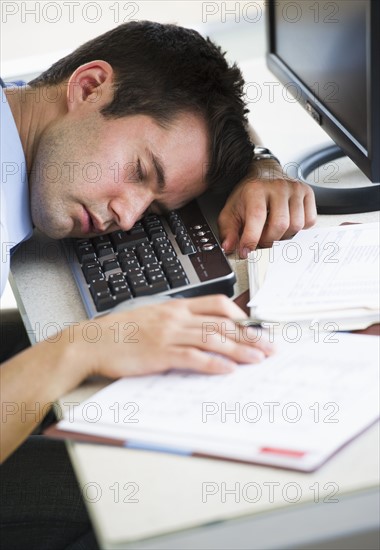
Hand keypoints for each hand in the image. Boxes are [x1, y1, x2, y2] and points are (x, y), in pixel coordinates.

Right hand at [78, 295, 273, 377]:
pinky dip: (213, 364)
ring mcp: (168, 334)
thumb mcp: (153, 316)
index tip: (256, 327)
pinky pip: (193, 358)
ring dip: (240, 350)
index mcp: (176, 306)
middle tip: (269, 346)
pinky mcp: (160, 353)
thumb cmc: (121, 332)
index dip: (241, 316)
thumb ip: (178, 321)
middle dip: (250, 335)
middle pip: (222, 323)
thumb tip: (202, 332)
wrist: (92, 341)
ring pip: (213, 339)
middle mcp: (176, 317)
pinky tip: (228, 370)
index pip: (217, 304)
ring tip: (258, 359)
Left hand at [218, 162, 316, 257]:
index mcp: (256, 189)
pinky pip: (309, 221)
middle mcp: (278, 186)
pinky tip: (288, 223)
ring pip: (296, 225)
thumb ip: (228, 231)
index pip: (257, 218)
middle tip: (261, 240)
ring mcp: (295, 189)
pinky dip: (299, 229)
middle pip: (280, 225)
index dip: (251, 239)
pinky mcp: (307, 193)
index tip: (246, 251)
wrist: (264, 173)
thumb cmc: (248, 195)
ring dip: (284, 236)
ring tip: (273, 230)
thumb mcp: (231, 211)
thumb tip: (229, 247)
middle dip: (269, 240)